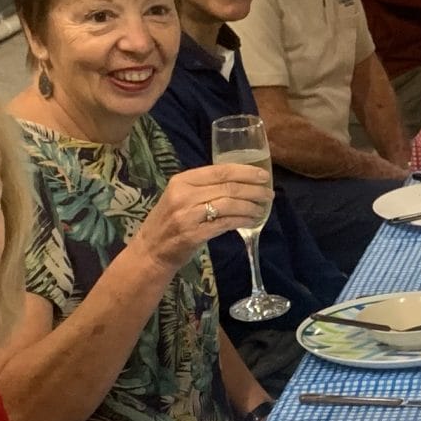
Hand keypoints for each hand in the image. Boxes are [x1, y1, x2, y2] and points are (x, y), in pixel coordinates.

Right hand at [136, 164, 272, 276]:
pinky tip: (252, 221)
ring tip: (262, 209)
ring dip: (250, 206)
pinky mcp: (193, 234)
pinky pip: (225, 223)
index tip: (263, 175)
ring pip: (229, 204)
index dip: (245, 172)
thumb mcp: (180, 196)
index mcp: (182, 181)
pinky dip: (242, 221)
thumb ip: (203, 187)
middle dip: (253, 190)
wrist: (150, 250)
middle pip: (228, 187)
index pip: (220, 170)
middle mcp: (183, 195)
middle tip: (269, 194)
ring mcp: (187, 215)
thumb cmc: (169, 222)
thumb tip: (240, 180)